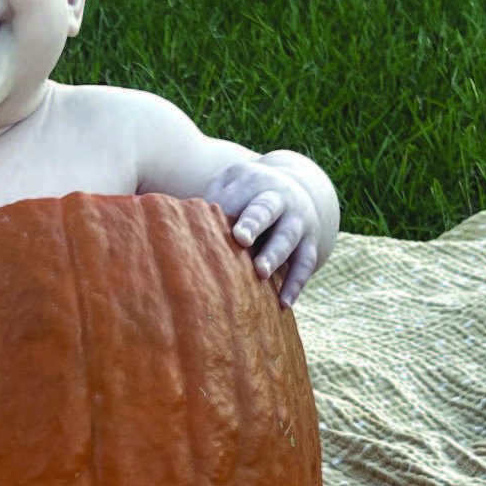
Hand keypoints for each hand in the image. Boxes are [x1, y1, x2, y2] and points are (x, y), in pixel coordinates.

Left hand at [203, 160, 321, 306]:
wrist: (297, 191)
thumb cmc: (246, 197)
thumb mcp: (230, 187)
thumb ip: (210, 204)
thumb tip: (175, 231)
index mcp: (253, 182)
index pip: (238, 195)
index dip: (226, 208)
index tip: (211, 219)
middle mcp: (280, 199)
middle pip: (267, 209)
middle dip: (254, 223)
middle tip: (241, 239)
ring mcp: (298, 222)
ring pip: (288, 238)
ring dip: (275, 255)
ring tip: (261, 273)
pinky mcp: (310, 244)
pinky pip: (306, 264)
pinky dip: (296, 283)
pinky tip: (283, 303)